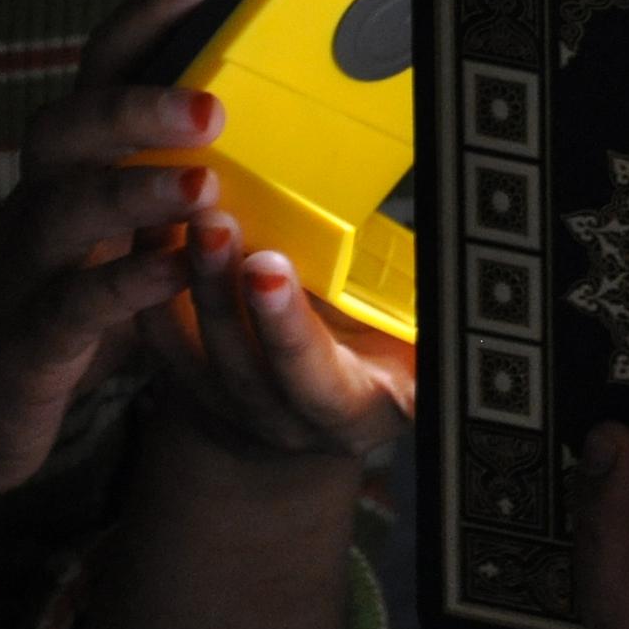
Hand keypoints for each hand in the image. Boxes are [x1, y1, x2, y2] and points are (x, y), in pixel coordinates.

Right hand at [0, 0, 235, 499]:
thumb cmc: (51, 311)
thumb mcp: (111, 244)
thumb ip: (168, 195)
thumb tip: (268, 138)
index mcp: (66, 171)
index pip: (103, 69)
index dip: (151, 14)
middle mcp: (38, 204)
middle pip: (72, 126)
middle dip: (137, 103)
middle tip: (215, 102)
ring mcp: (25, 270)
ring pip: (68, 209)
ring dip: (137, 191)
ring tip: (205, 187)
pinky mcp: (25, 341)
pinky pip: (71, 304)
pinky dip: (124, 283)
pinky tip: (176, 270)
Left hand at [142, 206, 416, 464]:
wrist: (321, 405)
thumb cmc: (386, 357)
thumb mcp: (423, 352)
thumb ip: (438, 325)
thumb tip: (484, 276)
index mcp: (349, 409)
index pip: (312, 379)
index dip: (285, 327)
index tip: (269, 268)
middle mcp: (281, 418)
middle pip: (240, 362)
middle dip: (222, 290)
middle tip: (215, 221)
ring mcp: (225, 405)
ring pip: (191, 349)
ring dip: (182, 279)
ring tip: (180, 211)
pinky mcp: (184, 381)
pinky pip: (153, 339)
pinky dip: (145, 283)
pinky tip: (146, 225)